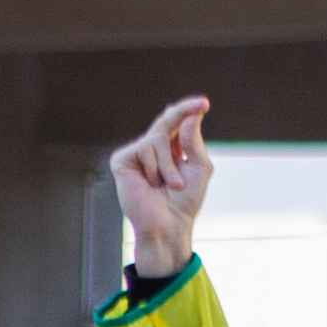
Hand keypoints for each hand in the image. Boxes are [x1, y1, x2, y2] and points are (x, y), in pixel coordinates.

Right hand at [109, 98, 214, 278]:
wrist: (168, 223)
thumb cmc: (185, 200)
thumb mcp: (198, 168)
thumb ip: (193, 142)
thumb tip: (191, 116)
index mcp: (171, 149)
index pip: (177, 124)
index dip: (188, 111)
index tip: (204, 103)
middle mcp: (152, 148)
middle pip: (165, 121)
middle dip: (182, 112)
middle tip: (202, 104)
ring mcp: (136, 153)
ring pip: (157, 139)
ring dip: (170, 165)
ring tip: (170, 185)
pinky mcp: (122, 160)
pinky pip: (144, 150)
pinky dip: (156, 168)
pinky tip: (152, 184)